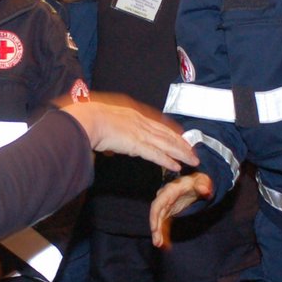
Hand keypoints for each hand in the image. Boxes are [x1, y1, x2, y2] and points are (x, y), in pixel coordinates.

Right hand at [60, 95, 197, 172]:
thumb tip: (112, 142)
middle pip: (167, 134)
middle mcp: (140, 122)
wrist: (88, 119)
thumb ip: (113, 129)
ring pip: (166, 144)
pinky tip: (176, 166)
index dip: (172, 132)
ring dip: (181, 153)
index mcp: (133, 115)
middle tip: (193, 151)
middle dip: (182, 144)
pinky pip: (156, 154)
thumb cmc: (90, 118)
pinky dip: (167, 161)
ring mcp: (140, 133)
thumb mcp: (105, 119)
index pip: (158, 124)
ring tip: (192, 160)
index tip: (182, 137)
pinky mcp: (136, 144)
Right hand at [150, 172, 211, 248]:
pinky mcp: (170, 211)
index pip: (157, 204)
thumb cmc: (199, 181)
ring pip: (159, 220)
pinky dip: (164, 233)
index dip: (154, 217)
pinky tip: (165, 244)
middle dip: (155, 229)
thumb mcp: (202, 181)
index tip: (154, 229)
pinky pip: (164, 223)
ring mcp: (166, 206)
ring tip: (159, 245)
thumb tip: (204, 190)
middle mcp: (165, 198)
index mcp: (170, 191)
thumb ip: (203, 185)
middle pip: (156, 214)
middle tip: (157, 243)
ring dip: (158, 233)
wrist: (198, 182)